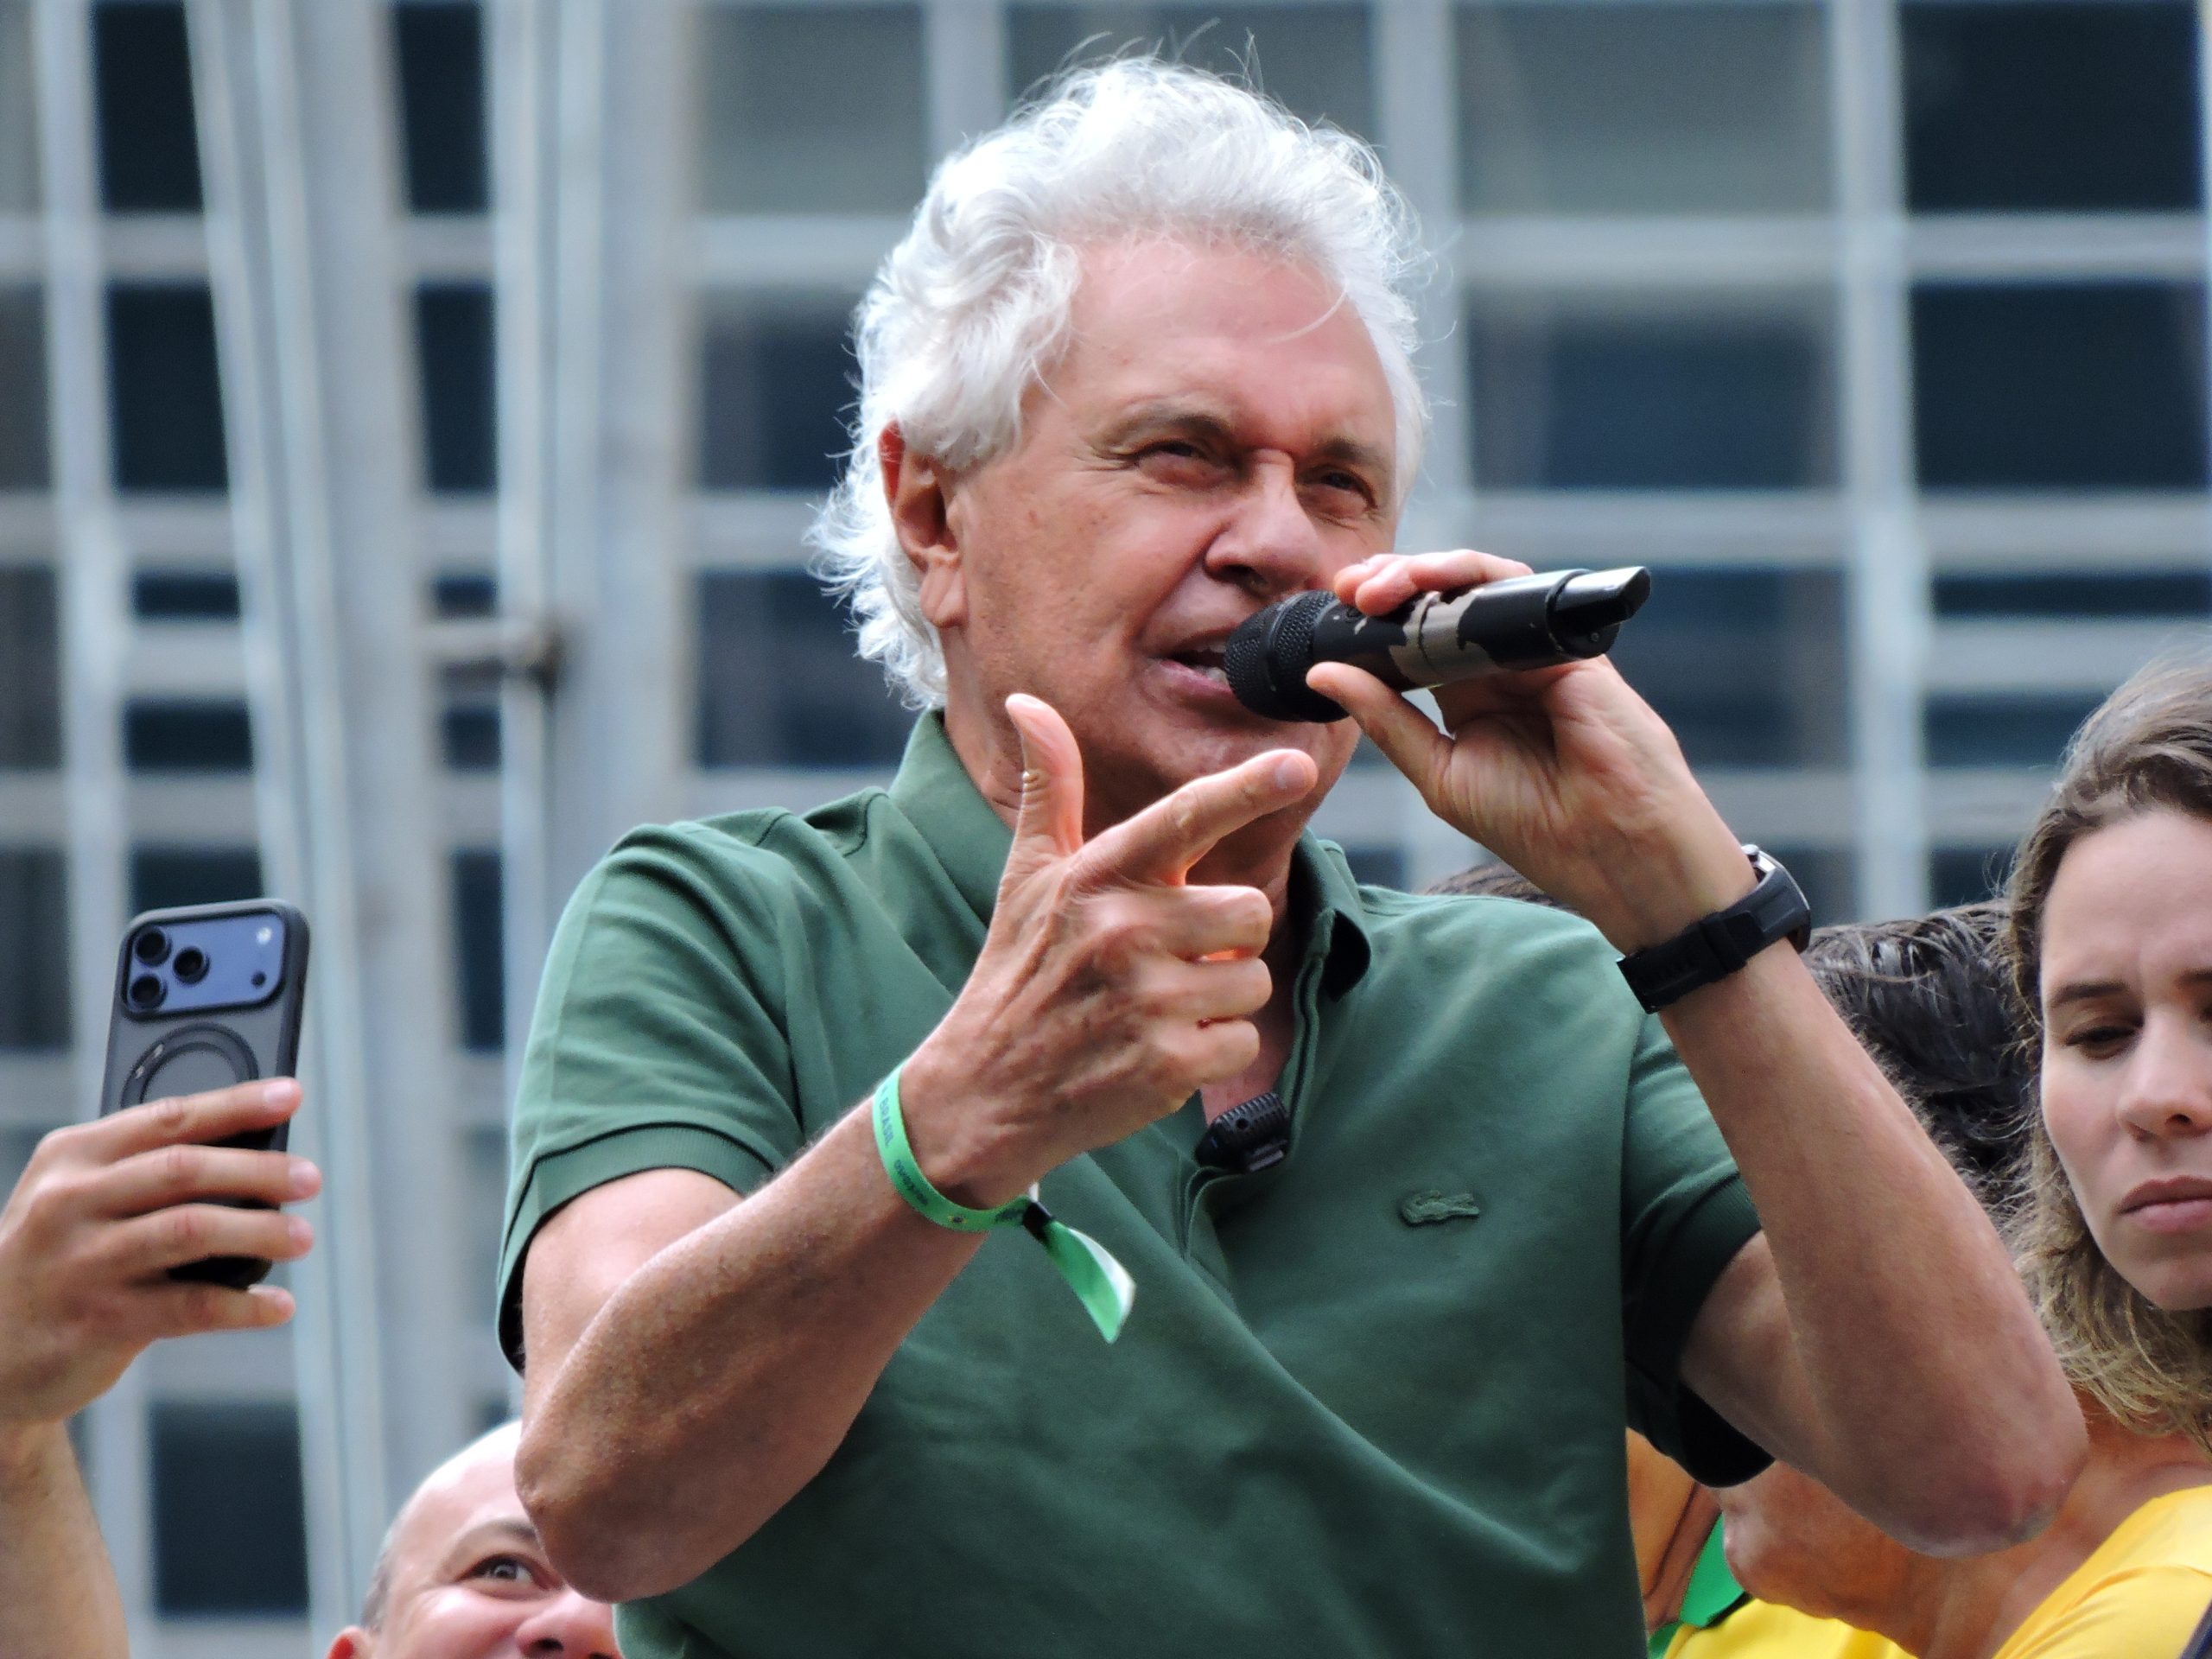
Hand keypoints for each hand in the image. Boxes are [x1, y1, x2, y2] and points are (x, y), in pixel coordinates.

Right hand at [0, 1081, 318, 1438]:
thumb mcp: (75, 1198)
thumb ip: (142, 1169)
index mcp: (72, 1157)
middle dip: (259, 1169)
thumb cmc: (54, 1258)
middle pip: (185, 1169)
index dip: (236, 1103)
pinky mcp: (98, 1321)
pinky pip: (191, 1307)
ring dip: (260, 1231)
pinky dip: (244, 1305)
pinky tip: (278, 1304)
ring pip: (191, 1230)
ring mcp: (82, 1263)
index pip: (168, 1117)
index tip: (290, 1095)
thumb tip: (253, 1151)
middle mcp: (70, 1203)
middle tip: (309, 1178)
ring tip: (303, 1236)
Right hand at [899, 695, 1316, 1205]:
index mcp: (1097, 877)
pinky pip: (1242, 1038)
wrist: (986, 1089)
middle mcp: (1122, 930)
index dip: (1247, 787)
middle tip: (1174, 958)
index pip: (1184, 817)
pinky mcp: (1166, 1063)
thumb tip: (1028, 702)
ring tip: (1160, 1006)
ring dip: (1220, 997)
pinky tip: (1161, 1050)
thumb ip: (1049, 790)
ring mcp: (1145, 999)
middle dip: (1228, 938)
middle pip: (1250, 909)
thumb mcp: (1027, 876)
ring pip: (1252, 977)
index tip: (1298, 763)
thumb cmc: (1018, 972)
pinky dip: (1214, 1050)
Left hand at [1308, 550, 1752, 949]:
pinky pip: (1517, 590)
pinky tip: (1432, 587)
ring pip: (1475, 584)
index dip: (1370, 622)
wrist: (1613, 848)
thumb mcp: (1439, 773)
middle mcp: (1498, 663)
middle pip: (1438, 600)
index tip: (1329, 615)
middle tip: (1348, 590)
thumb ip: (1386, 721)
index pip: (1410, 639)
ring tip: (1379, 587)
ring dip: (1423, 574)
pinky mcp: (1567, 641)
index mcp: (1465, 695)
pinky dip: (1471, 579)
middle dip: (1389, 584)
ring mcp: (1534, 648)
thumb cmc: (1535, 823)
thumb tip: (1322, 673)